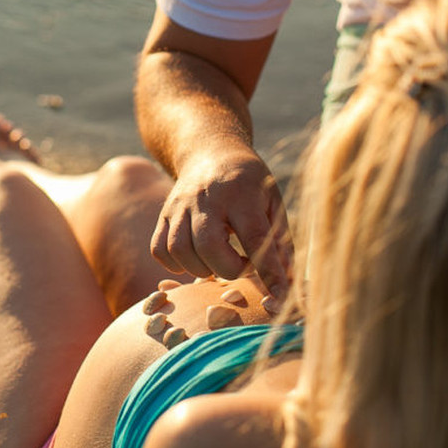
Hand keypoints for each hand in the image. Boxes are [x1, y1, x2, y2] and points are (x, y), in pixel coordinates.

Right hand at [149, 148, 291, 297]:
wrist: (210, 151)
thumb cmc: (250, 182)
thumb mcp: (273, 202)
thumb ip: (280, 241)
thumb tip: (288, 283)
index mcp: (240, 193)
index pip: (254, 237)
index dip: (268, 271)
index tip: (280, 295)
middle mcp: (206, 198)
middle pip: (208, 245)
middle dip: (228, 269)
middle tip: (243, 265)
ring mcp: (180, 205)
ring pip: (179, 249)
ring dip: (202, 269)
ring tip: (220, 262)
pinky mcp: (164, 213)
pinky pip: (159, 248)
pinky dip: (176, 264)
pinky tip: (195, 259)